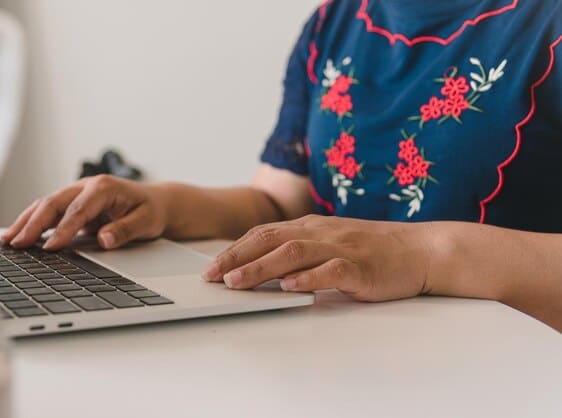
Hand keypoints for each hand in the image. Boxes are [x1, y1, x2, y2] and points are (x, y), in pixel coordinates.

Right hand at [0, 175, 168, 249]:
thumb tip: (104, 239)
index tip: (51, 247)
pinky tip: (19, 235)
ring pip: (46, 205)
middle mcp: (87, 186)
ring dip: (27, 221)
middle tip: (17, 244)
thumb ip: (125, 230)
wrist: (156, 203)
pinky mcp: (73, 204)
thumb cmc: (151, 211)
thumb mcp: (146, 222)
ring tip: (8, 240)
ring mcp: (78, 193)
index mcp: (104, 187)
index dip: (63, 229)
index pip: (78, 210)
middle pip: (54, 203)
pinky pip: (50, 212)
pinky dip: (33, 222)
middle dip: (34, 223)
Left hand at [202, 215, 435, 301]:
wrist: (421, 249)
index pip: (264, 234)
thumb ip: (301, 250)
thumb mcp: (331, 242)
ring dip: (262, 268)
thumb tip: (263, 268)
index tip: (212, 267)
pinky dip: (308, 278)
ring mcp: (341, 248)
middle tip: (211, 276)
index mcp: (311, 227)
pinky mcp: (361, 267)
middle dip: (237, 257)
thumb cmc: (373, 249)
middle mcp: (322, 233)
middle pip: (270, 239)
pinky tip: (289, 287)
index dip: (235, 249)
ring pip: (294, 253)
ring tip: (237, 283)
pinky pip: (331, 270)